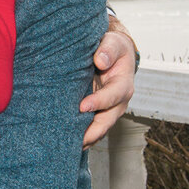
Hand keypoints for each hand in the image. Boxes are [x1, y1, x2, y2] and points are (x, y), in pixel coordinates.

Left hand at [79, 18, 136, 145]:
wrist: (112, 53)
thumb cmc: (112, 48)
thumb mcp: (113, 43)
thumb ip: (107, 50)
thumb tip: (100, 60)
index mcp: (123, 84)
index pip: (114, 96)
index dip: (100, 102)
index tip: (82, 106)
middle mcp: (117, 102)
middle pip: (108, 120)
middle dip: (93, 131)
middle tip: (76, 139)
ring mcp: (107, 110)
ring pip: (99, 128)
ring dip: (86, 138)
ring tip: (67, 146)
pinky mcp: (96, 113)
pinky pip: (90, 127)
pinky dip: (80, 136)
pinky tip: (66, 143)